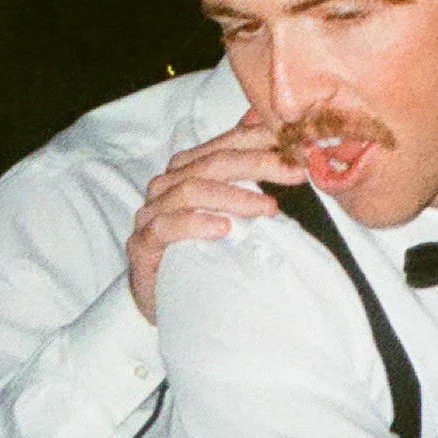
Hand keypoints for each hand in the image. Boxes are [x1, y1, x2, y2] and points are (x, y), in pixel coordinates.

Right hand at [127, 118, 304, 323]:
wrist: (163, 297)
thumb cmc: (201, 252)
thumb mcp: (233, 216)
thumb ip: (252, 190)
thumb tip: (292, 164)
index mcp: (188, 170)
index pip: (225, 144)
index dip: (260, 139)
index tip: (296, 145)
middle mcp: (167, 185)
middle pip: (212, 163)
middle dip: (257, 163)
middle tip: (293, 172)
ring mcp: (151, 213)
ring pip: (190, 190)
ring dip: (234, 196)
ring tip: (268, 208)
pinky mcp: (142, 243)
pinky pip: (167, 226)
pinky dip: (196, 223)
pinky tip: (223, 228)